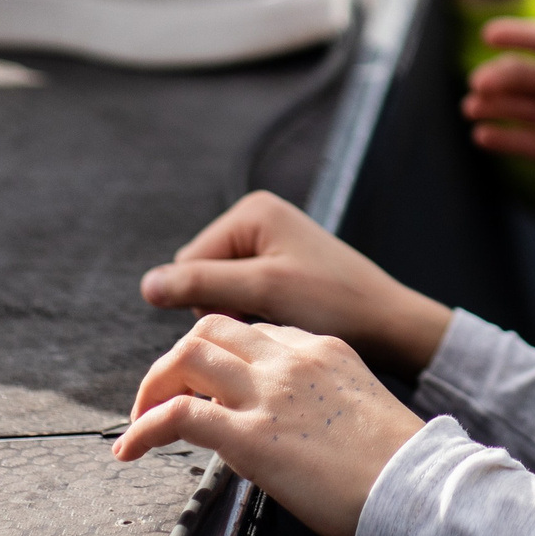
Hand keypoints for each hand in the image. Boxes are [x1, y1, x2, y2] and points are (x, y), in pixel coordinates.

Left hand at [114, 315, 421, 535]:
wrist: (415, 483)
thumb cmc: (397, 459)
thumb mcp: (357, 404)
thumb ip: (318, 396)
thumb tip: (288, 419)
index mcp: (321, 349)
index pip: (253, 331)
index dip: (220, 353)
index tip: (207, 382)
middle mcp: (290, 359)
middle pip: (211, 330)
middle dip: (178, 359)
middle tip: (163, 395)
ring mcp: (269, 393)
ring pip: (187, 357)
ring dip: (153, 386)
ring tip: (140, 417)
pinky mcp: (250, 436)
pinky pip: (179, 416)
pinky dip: (144, 428)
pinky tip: (132, 448)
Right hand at [140, 190, 451, 377]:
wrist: (387, 323)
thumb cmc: (334, 302)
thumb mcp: (263, 291)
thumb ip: (202, 285)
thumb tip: (147, 285)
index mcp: (252, 212)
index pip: (188, 263)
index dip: (208, 299)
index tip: (250, 310)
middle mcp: (259, 220)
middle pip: (202, 277)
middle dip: (225, 307)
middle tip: (267, 316)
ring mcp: (271, 244)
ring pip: (222, 293)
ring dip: (242, 315)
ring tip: (281, 318)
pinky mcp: (281, 269)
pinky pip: (246, 297)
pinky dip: (258, 315)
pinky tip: (287, 319)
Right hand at [461, 19, 534, 164]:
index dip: (517, 34)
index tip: (488, 34)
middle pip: (525, 75)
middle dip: (499, 77)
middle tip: (478, 85)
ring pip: (519, 107)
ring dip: (494, 105)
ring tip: (471, 109)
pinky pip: (527, 141)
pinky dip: (505, 138)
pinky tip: (483, 137)